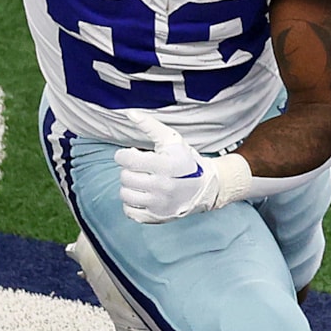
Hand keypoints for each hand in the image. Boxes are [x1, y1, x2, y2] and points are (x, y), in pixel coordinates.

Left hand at [116, 118, 244, 222]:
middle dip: (129, 170)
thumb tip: (129, 113)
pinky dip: (132, 204)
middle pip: (125, 177)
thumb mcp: (171, 140)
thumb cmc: (186, 160)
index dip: (123, 155)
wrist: (206, 187)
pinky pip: (130, 212)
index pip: (127, 160)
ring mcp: (159, 203)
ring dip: (130, 187)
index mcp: (165, 165)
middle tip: (140, 169)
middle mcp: (162, 186)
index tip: (131, 155)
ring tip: (140, 182)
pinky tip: (142, 196)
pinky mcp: (157, 216)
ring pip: (125, 195)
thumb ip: (149, 125)